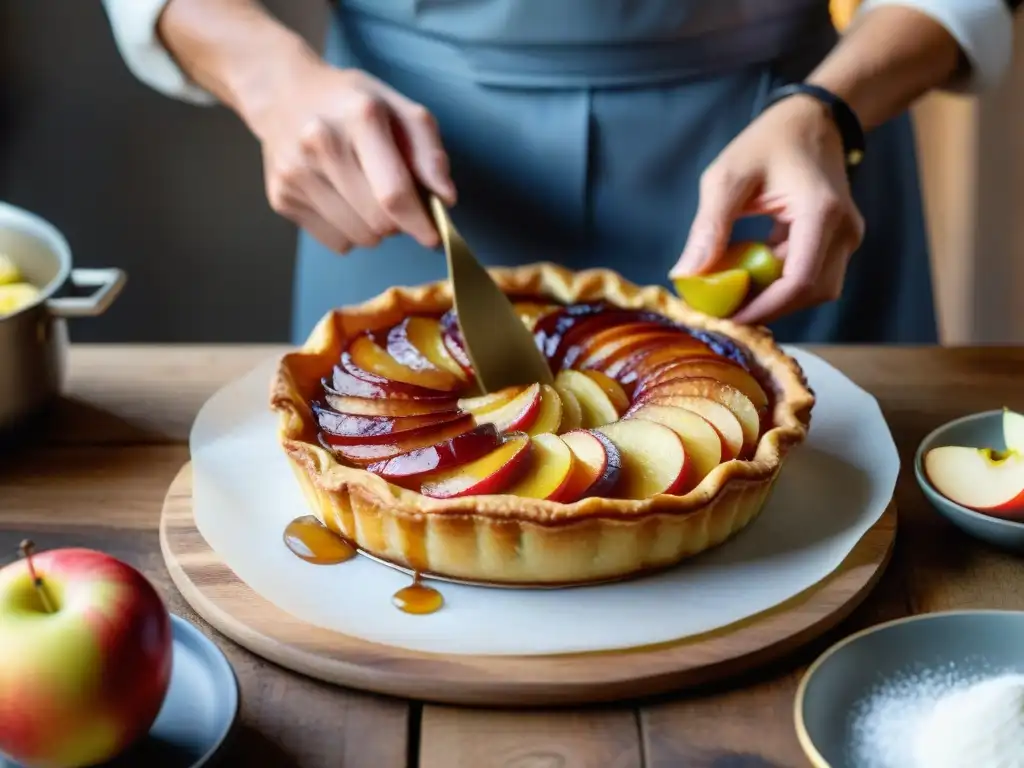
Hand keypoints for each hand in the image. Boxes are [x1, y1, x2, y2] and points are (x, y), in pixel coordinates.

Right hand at [245, 59, 455, 252]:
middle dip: (399, 223)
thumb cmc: (352, 103)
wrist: (283, 93)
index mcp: (360, 117)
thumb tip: (445, 198)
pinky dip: (350, 232)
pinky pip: (336, 242)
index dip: (419, 223)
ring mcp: (296, 174)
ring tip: (367, 197)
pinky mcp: (281, 198)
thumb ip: (429, 151)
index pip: (394, 193)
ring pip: (359, 238)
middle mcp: (321, 144)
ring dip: (375, 230)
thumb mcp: (399, 108)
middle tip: (397, 203)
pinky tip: (342, 201)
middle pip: (378, 222)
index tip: (433, 237)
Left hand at [670, 94, 864, 325]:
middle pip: (809, 293)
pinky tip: (747, 275)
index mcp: (821, 213)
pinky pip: (811, 275)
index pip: (799, 281)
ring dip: (774, 297)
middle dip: (767, 307)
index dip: (763, 308)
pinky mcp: (838, 241)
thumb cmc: (768, 142)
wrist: (812, 120)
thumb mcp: (728, 178)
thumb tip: (686, 275)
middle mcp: (844, 230)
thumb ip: (709, 227)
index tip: (727, 319)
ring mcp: (846, 237)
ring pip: (814, 290)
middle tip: (723, 311)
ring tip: (733, 293)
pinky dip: (779, 283)